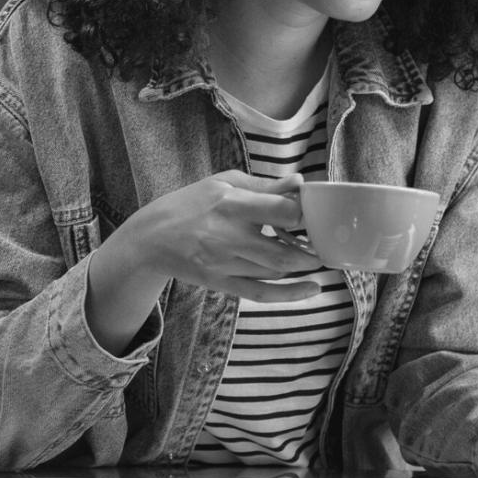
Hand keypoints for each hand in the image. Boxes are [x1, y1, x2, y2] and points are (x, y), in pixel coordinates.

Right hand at [105, 170, 324, 302]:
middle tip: (327, 242)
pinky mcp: (221, 283)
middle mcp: (228, 236)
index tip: (314, 211)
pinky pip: (261, 294)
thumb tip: (300, 183)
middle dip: (312, 250)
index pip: (279, 211)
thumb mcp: (223, 183)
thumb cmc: (191, 203)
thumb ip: (264, 186)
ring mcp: (224, 263)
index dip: (304, 213)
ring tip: (319, 257)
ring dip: (304, 266)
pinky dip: (291, 294)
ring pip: (276, 272)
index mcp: (230, 204)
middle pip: (282, 252)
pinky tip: (313, 289)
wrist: (150, 239)